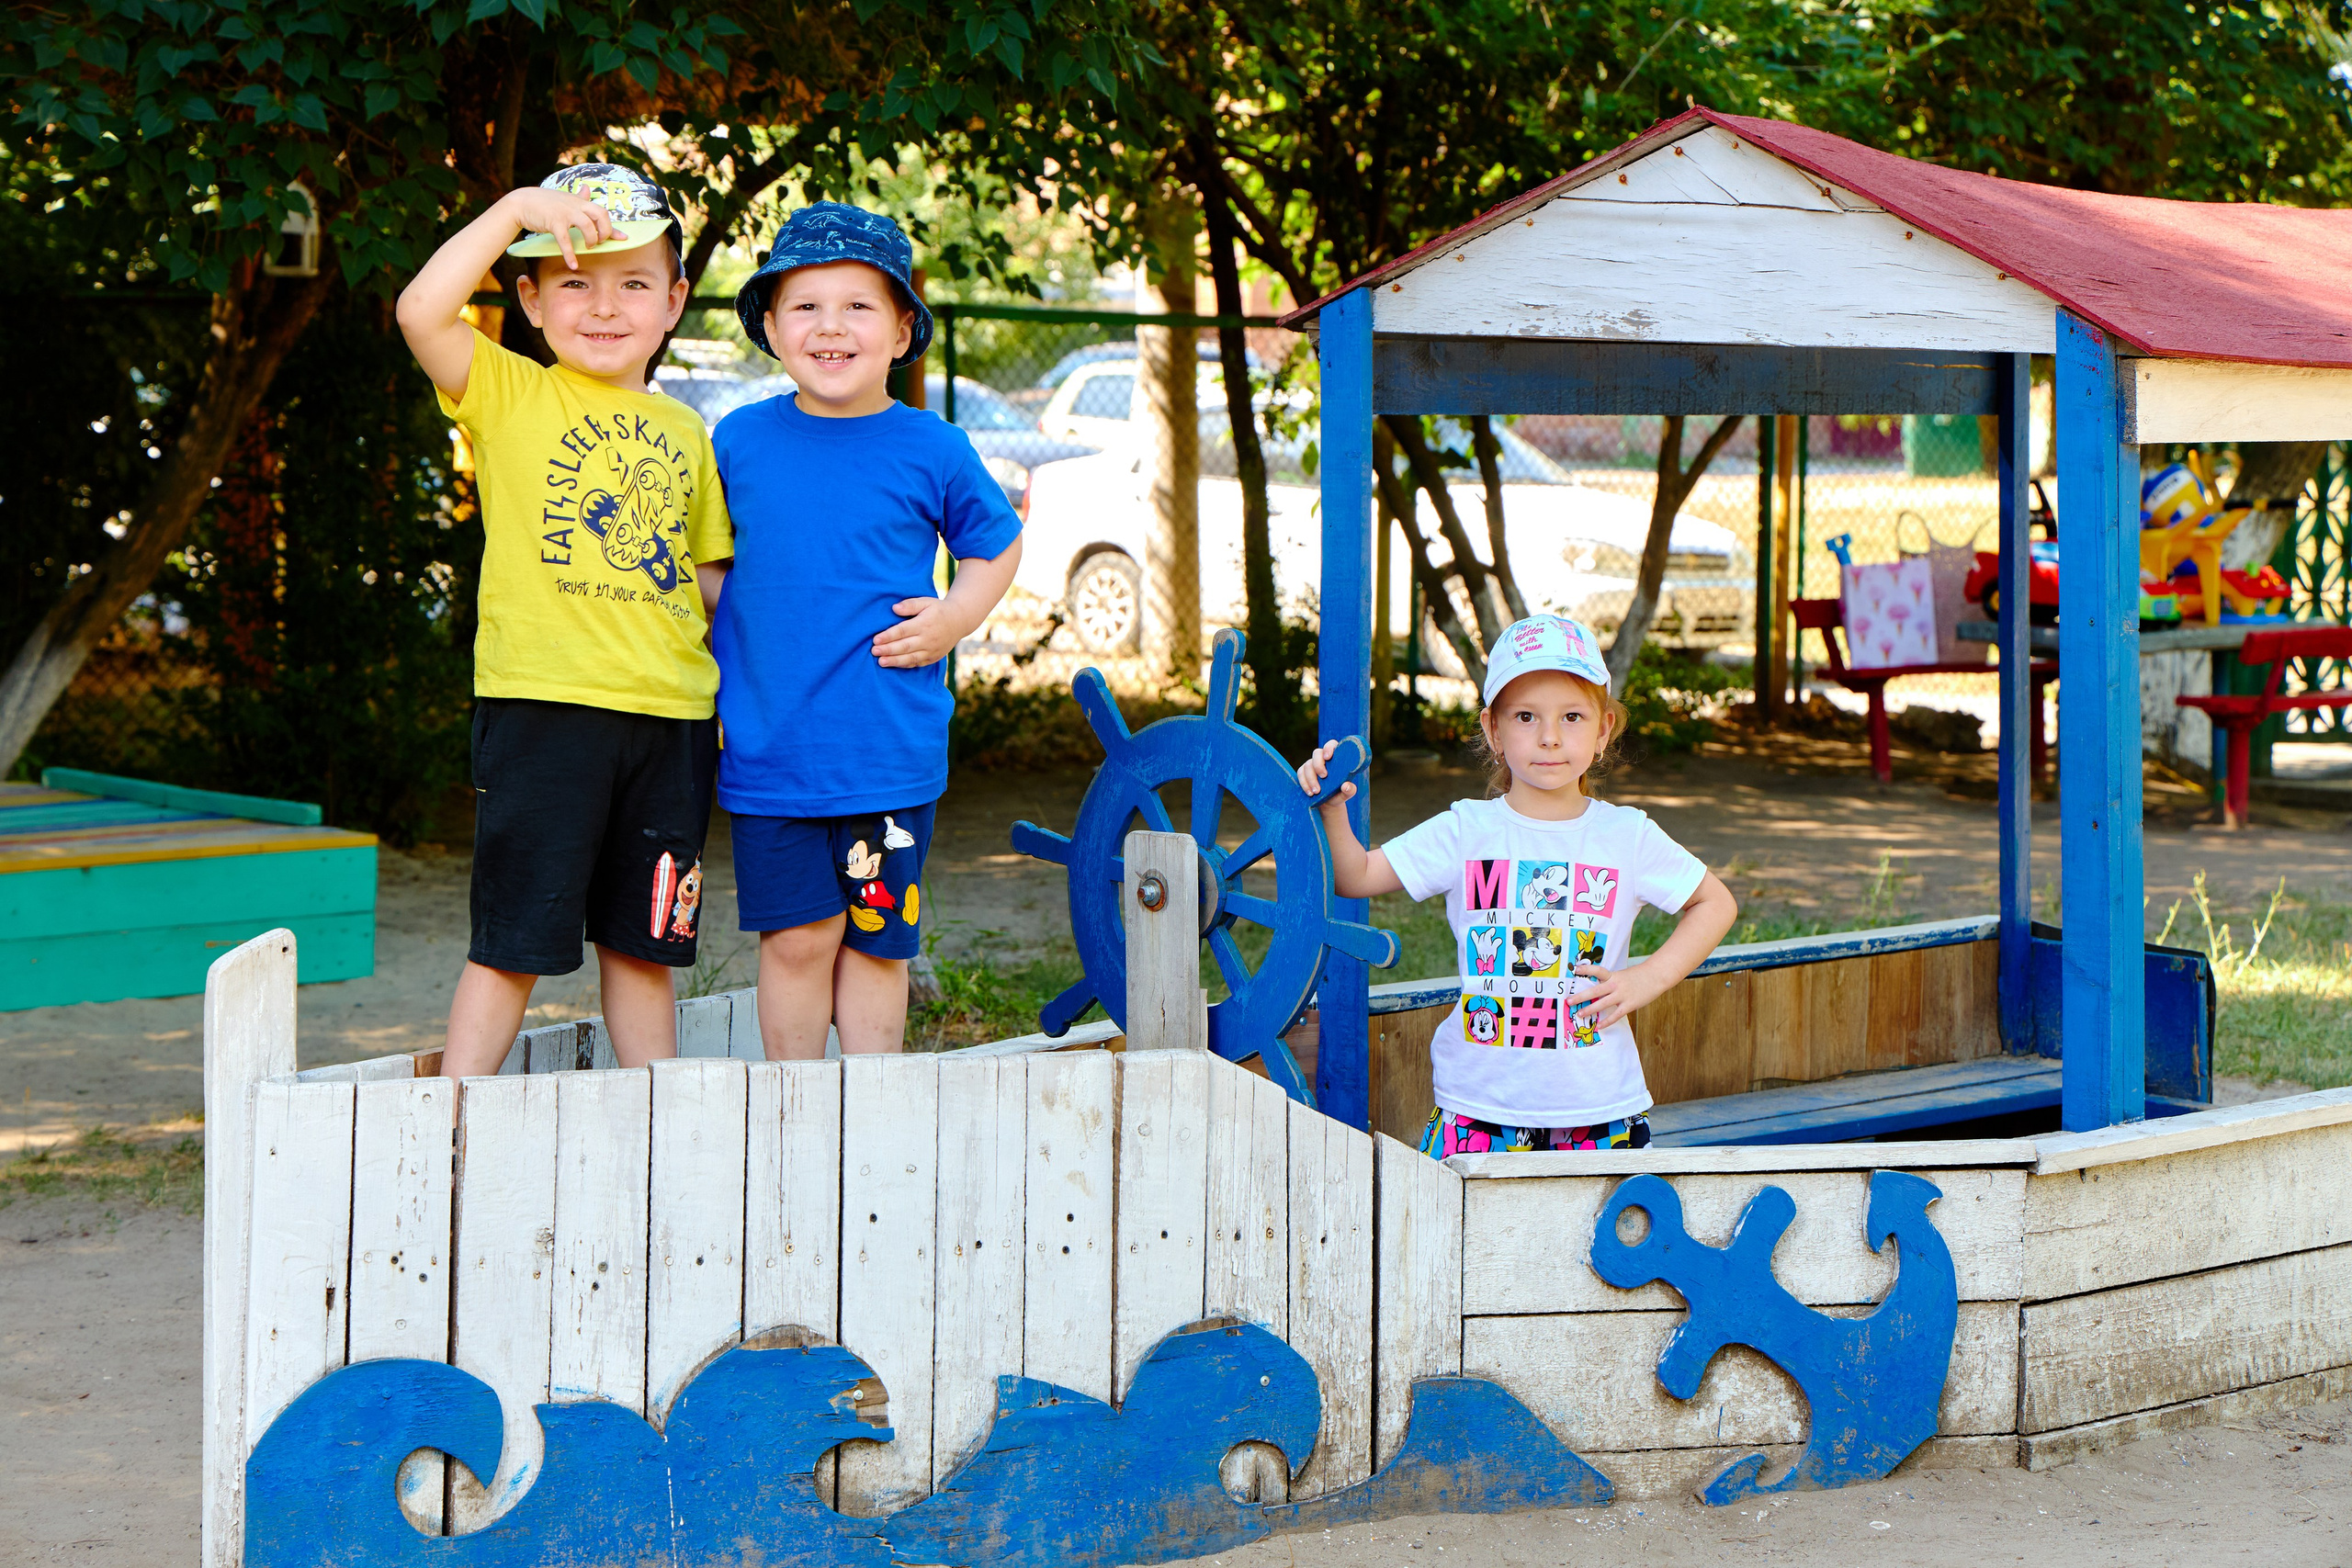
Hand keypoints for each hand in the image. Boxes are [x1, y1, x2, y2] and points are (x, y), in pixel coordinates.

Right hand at [500, 187, 617, 270]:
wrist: (522, 202)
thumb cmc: (545, 202)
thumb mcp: (564, 197)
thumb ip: (578, 197)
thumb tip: (588, 189)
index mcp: (580, 201)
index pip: (602, 213)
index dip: (614, 228)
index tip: (624, 238)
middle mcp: (575, 205)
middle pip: (601, 216)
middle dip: (605, 232)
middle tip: (600, 242)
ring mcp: (565, 212)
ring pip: (587, 226)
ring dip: (591, 240)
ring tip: (587, 248)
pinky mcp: (553, 222)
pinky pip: (566, 240)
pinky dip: (570, 254)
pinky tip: (573, 264)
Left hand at [872, 597, 964, 668]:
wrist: (960, 621)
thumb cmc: (938, 610)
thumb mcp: (926, 602)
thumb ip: (910, 604)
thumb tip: (894, 608)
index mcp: (924, 624)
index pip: (902, 631)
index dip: (888, 636)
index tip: (875, 639)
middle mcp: (928, 639)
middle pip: (904, 646)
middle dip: (888, 650)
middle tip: (874, 651)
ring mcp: (931, 650)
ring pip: (910, 658)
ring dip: (894, 661)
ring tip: (881, 662)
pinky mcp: (933, 657)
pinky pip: (917, 663)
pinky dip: (905, 665)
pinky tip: (894, 664)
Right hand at [1297, 739, 1355, 803]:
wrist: (1328, 804)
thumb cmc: (1339, 794)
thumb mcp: (1346, 794)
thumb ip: (1350, 790)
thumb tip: (1346, 786)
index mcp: (1336, 758)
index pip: (1331, 745)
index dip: (1328, 748)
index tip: (1328, 757)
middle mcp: (1323, 759)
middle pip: (1317, 753)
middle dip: (1318, 765)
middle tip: (1324, 776)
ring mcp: (1312, 765)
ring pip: (1307, 765)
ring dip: (1311, 778)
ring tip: (1316, 791)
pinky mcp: (1303, 772)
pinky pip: (1300, 773)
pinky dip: (1304, 783)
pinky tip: (1310, 793)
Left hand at [1567, 961, 1665, 1031]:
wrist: (1656, 977)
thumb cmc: (1638, 976)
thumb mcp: (1622, 975)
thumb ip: (1610, 982)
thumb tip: (1598, 990)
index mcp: (1613, 976)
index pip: (1598, 970)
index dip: (1586, 969)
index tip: (1575, 969)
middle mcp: (1615, 985)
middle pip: (1595, 991)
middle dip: (1580, 996)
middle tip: (1569, 1001)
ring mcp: (1622, 995)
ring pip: (1602, 1004)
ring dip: (1590, 1009)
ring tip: (1579, 1014)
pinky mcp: (1629, 1005)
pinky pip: (1615, 1015)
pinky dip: (1607, 1021)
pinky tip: (1599, 1026)